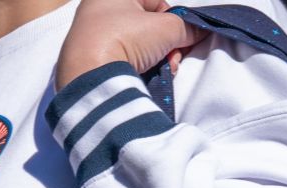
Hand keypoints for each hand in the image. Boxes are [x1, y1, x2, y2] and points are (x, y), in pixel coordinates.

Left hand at [55, 0, 208, 90]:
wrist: (89, 78)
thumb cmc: (123, 39)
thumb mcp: (165, 29)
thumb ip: (186, 28)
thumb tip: (200, 31)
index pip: (154, 1)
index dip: (171, 20)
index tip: (180, 38)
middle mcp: (96, 12)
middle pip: (144, 28)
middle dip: (163, 46)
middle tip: (171, 59)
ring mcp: (89, 40)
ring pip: (133, 48)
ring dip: (153, 61)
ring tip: (159, 73)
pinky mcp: (86, 66)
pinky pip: (117, 65)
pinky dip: (134, 73)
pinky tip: (143, 81)